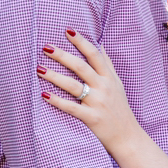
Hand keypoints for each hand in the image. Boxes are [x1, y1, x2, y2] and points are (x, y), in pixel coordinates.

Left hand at [36, 29, 140, 153]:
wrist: (128, 137)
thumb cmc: (120, 108)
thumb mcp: (117, 84)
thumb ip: (108, 64)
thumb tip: (101, 44)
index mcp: (109, 78)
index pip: (94, 55)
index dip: (81, 42)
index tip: (68, 30)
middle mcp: (103, 88)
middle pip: (81, 67)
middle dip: (62, 56)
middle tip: (45, 46)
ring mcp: (97, 103)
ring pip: (73, 86)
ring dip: (54, 76)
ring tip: (39, 69)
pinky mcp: (92, 118)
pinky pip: (71, 108)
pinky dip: (57, 101)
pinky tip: (44, 94)